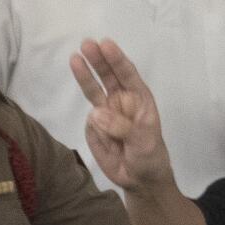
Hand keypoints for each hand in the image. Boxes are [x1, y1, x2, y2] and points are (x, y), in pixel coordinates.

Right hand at [69, 38, 174, 191]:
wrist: (139, 180)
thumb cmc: (150, 157)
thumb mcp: (144, 142)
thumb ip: (122, 126)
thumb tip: (95, 113)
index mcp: (139, 100)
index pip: (127, 75)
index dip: (117, 60)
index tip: (106, 45)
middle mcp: (121, 102)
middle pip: (108, 77)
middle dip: (98, 60)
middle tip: (87, 43)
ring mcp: (105, 114)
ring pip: (93, 91)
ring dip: (84, 75)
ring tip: (74, 58)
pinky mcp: (93, 128)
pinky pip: (90, 123)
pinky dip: (95, 129)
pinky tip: (110, 144)